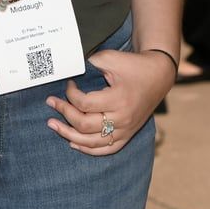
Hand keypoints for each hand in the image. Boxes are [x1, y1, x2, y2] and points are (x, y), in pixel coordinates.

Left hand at [45, 47, 175, 154]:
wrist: (158, 76)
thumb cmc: (133, 65)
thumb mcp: (111, 58)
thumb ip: (89, 64)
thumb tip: (67, 70)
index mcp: (118, 99)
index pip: (84, 104)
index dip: (70, 94)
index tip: (69, 84)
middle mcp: (122, 118)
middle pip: (84, 125)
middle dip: (64, 113)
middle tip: (51, 103)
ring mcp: (126, 130)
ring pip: (92, 142)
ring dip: (69, 134)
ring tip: (53, 125)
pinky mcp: (128, 135)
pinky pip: (106, 149)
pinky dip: (88, 149)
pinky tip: (73, 142)